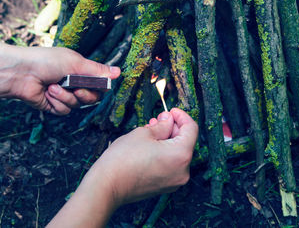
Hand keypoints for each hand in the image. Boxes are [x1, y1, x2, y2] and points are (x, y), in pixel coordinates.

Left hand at [11, 46, 119, 114]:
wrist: (22, 72)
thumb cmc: (47, 61)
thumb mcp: (76, 63)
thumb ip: (97, 71)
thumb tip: (118, 72)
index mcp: (80, 71)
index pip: (99, 84)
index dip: (99, 87)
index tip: (96, 84)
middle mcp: (74, 83)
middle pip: (92, 98)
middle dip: (84, 94)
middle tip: (75, 88)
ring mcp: (64, 95)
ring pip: (77, 105)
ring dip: (65, 97)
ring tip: (52, 86)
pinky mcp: (54, 105)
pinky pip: (64, 110)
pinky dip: (57, 102)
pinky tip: (47, 93)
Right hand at [47, 108, 197, 226]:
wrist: (107, 185)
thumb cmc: (123, 159)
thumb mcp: (144, 133)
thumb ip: (162, 125)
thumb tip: (169, 120)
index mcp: (181, 155)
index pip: (191, 129)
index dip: (182, 116)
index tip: (172, 111)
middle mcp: (183, 171)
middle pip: (185, 142)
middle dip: (173, 128)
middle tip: (158, 119)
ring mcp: (175, 181)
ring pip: (178, 154)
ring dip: (167, 140)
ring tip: (151, 131)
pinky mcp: (165, 186)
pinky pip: (171, 165)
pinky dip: (165, 153)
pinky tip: (150, 145)